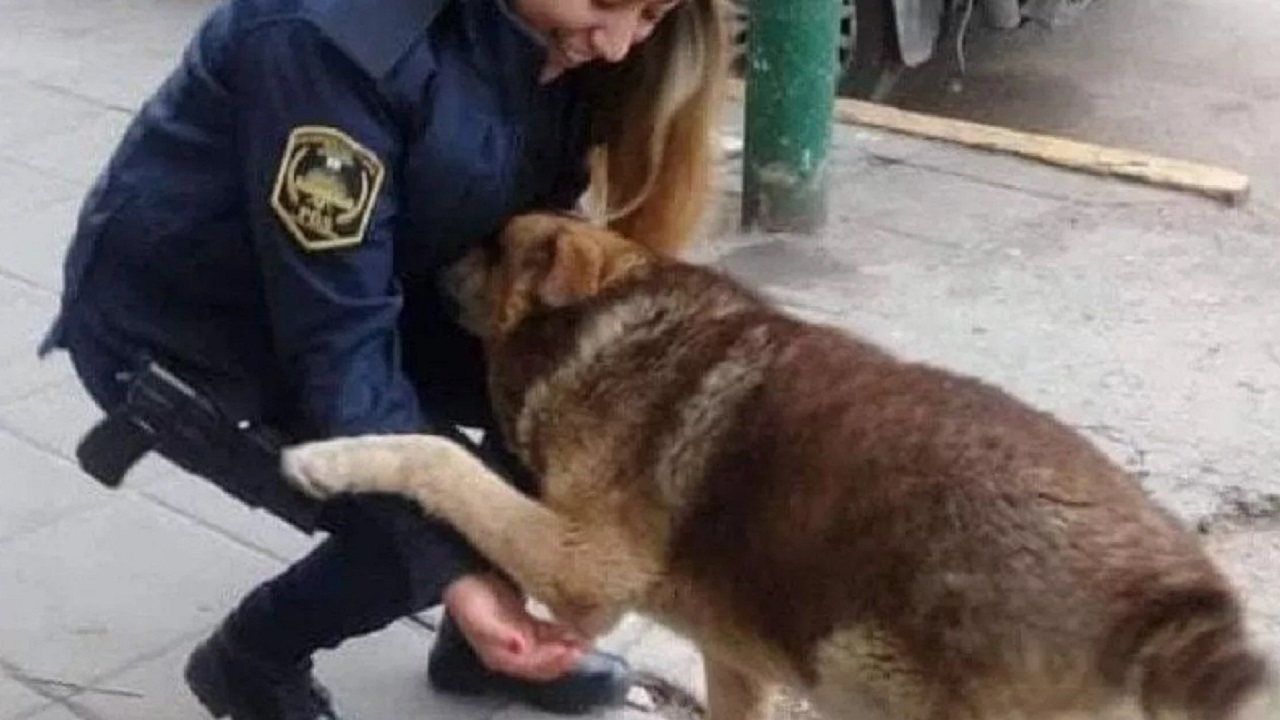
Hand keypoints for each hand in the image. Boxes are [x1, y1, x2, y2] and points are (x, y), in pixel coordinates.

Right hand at [442, 572, 587, 680]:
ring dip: (568, 646)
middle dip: (564, 657)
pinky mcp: (528, 625)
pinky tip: (577, 628)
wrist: (464, 575)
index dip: (550, 662)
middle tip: (584, 646)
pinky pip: (550, 634)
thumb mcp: (478, 616)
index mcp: (498, 655)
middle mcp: (512, 652)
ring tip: (586, 639)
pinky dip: (564, 633)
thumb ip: (498, 634)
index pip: (530, 666)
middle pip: (543, 662)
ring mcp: (521, 639)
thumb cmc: (467, 596)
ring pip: (550, 649)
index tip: (568, 651)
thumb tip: (519, 648)